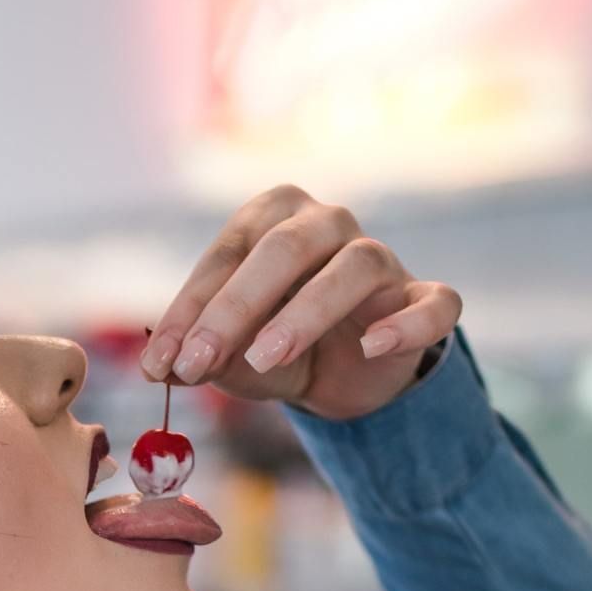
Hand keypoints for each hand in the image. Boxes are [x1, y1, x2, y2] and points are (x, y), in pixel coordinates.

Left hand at [141, 183, 460, 423]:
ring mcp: (381, 259)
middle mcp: (328, 223)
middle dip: (235, 308)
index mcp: (273, 217)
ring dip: (306, 312)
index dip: (190, 310)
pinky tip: (372, 347)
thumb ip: (203, 358)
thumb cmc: (279, 345)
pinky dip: (405, 324)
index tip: (160, 363)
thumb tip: (162, 369)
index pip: (227, 254)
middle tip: (199, 362)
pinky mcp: (425, 298)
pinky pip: (431, 302)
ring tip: (265, 359)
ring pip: (354, 267)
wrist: (348, 373)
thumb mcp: (233, 356)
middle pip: (284, 248)